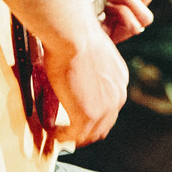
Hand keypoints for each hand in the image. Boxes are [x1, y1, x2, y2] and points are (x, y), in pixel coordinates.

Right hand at [44, 30, 128, 146]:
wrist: (74, 36)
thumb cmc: (75, 35)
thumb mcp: (90, 53)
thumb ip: (88, 67)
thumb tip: (72, 66)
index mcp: (119, 80)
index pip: (110, 106)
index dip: (94, 114)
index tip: (77, 114)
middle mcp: (118, 96)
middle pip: (104, 124)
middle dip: (86, 129)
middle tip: (67, 130)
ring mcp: (105, 108)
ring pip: (91, 133)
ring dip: (74, 135)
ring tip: (58, 133)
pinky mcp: (89, 116)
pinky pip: (75, 135)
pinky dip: (63, 136)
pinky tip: (52, 132)